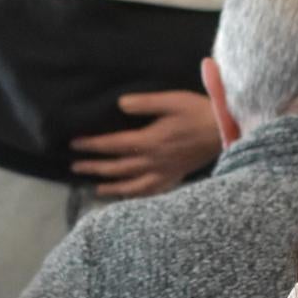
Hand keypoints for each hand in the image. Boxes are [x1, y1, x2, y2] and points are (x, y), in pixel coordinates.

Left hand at [68, 90, 223, 198]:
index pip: (113, 145)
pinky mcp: (174, 177)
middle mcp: (153, 161)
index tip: (74, 145)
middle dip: (94, 167)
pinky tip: (128, 197)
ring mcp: (164, 172)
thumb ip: (144, 103)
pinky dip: (137, 196)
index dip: (92, 145)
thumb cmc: (197, 111)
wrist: (223, 129)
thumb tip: (120, 105)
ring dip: (111, 186)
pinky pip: (152, 192)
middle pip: (117, 167)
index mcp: (149, 141)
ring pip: (132, 184)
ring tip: (95, 187)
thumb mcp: (171, 100)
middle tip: (75, 167)